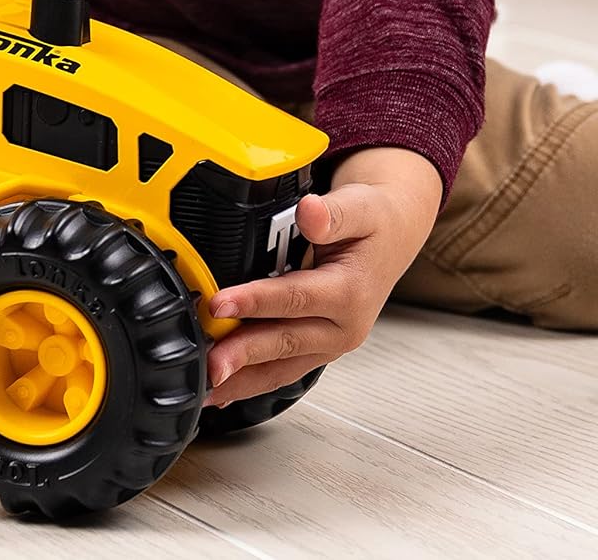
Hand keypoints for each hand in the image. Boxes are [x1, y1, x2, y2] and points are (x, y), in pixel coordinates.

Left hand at [203, 147, 442, 406]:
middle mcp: (342, 326)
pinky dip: (250, 382)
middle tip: (208, 364)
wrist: (393, 237)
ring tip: (205, 391)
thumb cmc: (373, 222)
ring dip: (242, 380)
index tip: (219, 303)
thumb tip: (310, 211)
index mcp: (350, 292)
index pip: (295, 298)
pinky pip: (281, 371)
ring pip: (281, 368)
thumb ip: (333, 213)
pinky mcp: (317, 349)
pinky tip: (221, 390)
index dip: (255, 301)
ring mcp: (329, 343)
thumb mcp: (361, 207)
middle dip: (243, 355)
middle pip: (285, 342)